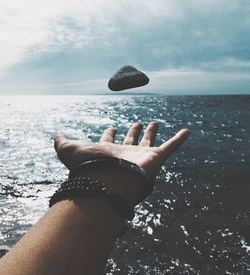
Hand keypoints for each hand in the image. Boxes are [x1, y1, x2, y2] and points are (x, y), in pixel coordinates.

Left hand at [54, 122, 189, 203]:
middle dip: (134, 131)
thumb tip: (55, 134)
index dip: (110, 134)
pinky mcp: (156, 158)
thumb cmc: (88, 166)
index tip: (112, 128)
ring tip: (156, 122)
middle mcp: (124, 154)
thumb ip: (61, 142)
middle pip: (131, 140)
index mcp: (107, 152)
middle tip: (138, 123)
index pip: (109, 141)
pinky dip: (179, 139)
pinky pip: (171, 147)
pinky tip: (187, 131)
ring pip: (150, 141)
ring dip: (153, 132)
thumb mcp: (69, 150)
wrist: (107, 181)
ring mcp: (141, 156)